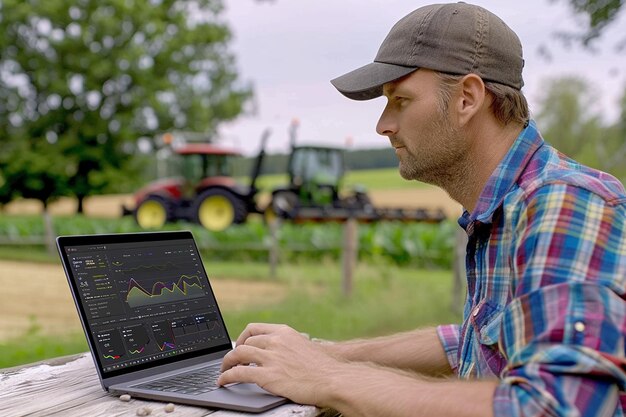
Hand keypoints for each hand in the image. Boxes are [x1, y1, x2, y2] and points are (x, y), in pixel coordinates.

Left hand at [218, 323, 340, 405]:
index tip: (239, 345)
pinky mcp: (268, 375)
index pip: (254, 328)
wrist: (333, 378)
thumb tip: (282, 353)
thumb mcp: (306, 347)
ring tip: (223, 372)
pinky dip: (227, 376)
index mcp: (285, 333)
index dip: (242, 337)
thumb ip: (290, 346)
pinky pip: (239, 373)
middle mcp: (276, 341)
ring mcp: (271, 358)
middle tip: (230, 362)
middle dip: (234, 353)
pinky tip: (224, 381)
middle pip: (245, 342)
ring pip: (238, 354)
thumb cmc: (324, 368)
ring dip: (227, 363)